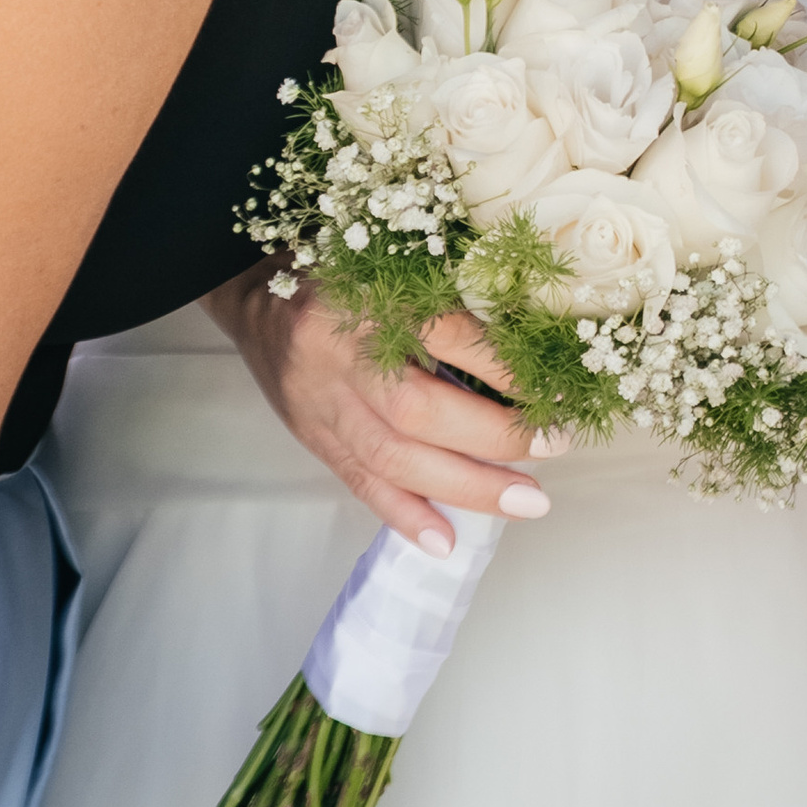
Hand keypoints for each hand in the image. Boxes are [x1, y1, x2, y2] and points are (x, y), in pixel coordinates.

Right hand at [206, 268, 550, 552]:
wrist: (253, 293)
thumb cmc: (340, 273)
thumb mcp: (391, 266)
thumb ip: (443, 304)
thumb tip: (524, 358)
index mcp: (366, 294)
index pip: (444, 333)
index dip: (503, 366)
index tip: (553, 389)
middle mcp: (338, 351)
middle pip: (417, 408)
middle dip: (493, 437)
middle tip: (554, 445)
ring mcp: (319, 402)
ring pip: (392, 456)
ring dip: (465, 486)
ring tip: (525, 501)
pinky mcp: (311, 436)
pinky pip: (358, 482)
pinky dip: (404, 515)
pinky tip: (446, 541)